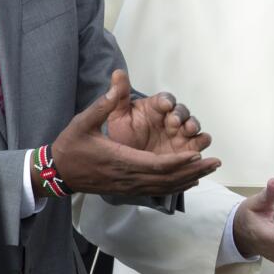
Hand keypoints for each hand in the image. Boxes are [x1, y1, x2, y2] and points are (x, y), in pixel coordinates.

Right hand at [50, 70, 220, 195]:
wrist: (57, 172)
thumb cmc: (71, 145)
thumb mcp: (83, 121)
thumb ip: (103, 104)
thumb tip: (119, 83)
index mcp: (120, 160)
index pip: (156, 165)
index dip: (179, 162)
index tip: (197, 154)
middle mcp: (128, 177)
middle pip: (167, 178)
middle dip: (193, 170)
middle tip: (215, 163)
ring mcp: (128, 186)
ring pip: (164, 187)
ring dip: (189, 178)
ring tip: (210, 170)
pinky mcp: (127, 189)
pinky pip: (157, 190)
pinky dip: (176, 186)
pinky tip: (189, 180)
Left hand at [104, 70, 211, 157]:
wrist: (125, 161)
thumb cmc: (122, 135)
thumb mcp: (118, 114)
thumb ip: (119, 94)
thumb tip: (118, 73)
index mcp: (155, 108)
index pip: (165, 99)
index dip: (166, 101)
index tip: (165, 104)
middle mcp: (170, 119)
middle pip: (182, 111)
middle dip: (180, 114)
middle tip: (174, 121)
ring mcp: (179, 133)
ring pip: (193, 124)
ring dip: (193, 125)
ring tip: (189, 130)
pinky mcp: (186, 149)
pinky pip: (199, 142)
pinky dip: (202, 141)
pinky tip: (199, 143)